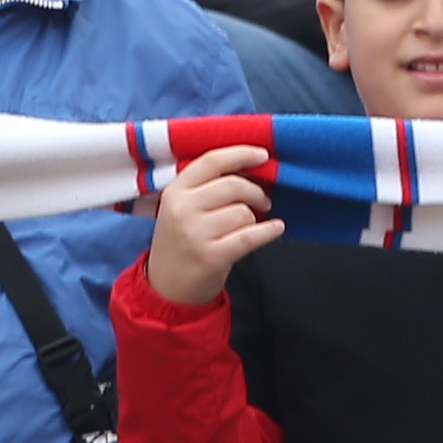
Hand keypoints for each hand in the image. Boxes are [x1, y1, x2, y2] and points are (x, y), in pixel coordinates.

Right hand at [150, 145, 277, 306]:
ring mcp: (195, 233)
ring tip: (247, 226)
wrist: (166, 289)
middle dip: (255, 192)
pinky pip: (250, 236)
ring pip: (243, 212)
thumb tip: (250, 167)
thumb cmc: (181, 243)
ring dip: (254, 218)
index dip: (241, 154)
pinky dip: (268, 231)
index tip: (263, 155)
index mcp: (174, 191)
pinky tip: (276, 228)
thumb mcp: (180, 209)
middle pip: (233, 185)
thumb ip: (205, 187)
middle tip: (263, 200)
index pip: (212, 161)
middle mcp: (182, 209)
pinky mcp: (211, 256)